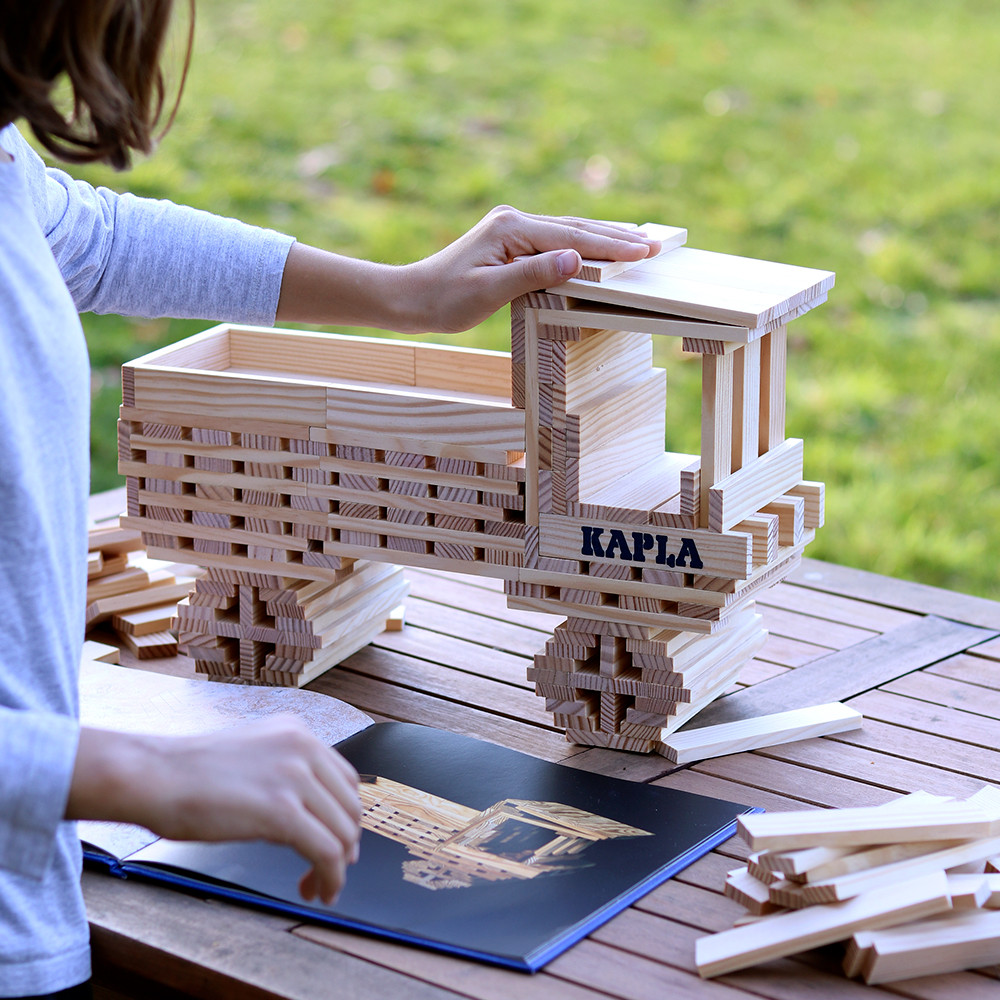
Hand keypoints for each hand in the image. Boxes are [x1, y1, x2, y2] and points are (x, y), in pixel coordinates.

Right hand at [69, 716, 361, 903]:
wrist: (152, 776)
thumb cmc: (187, 774)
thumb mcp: (251, 754)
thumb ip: (284, 771)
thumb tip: (309, 811)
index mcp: (296, 731)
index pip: (344, 778)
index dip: (344, 815)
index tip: (338, 841)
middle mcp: (303, 747)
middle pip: (349, 805)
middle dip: (345, 842)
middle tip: (330, 869)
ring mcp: (295, 777)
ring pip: (342, 832)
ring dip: (337, 866)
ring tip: (318, 886)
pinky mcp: (282, 811)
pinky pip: (326, 852)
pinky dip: (330, 877)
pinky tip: (316, 891)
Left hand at [401, 205, 662, 332]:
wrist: (412, 298)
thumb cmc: (445, 300)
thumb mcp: (489, 291)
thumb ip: (533, 273)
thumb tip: (575, 257)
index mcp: (511, 229)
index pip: (571, 237)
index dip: (610, 247)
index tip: (643, 253)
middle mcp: (514, 221)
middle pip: (575, 227)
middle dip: (616, 237)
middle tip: (655, 246)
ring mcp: (512, 228)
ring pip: (568, 230)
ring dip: (604, 237)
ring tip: (639, 243)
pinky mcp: (510, 240)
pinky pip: (555, 238)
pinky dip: (582, 242)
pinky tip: (599, 246)